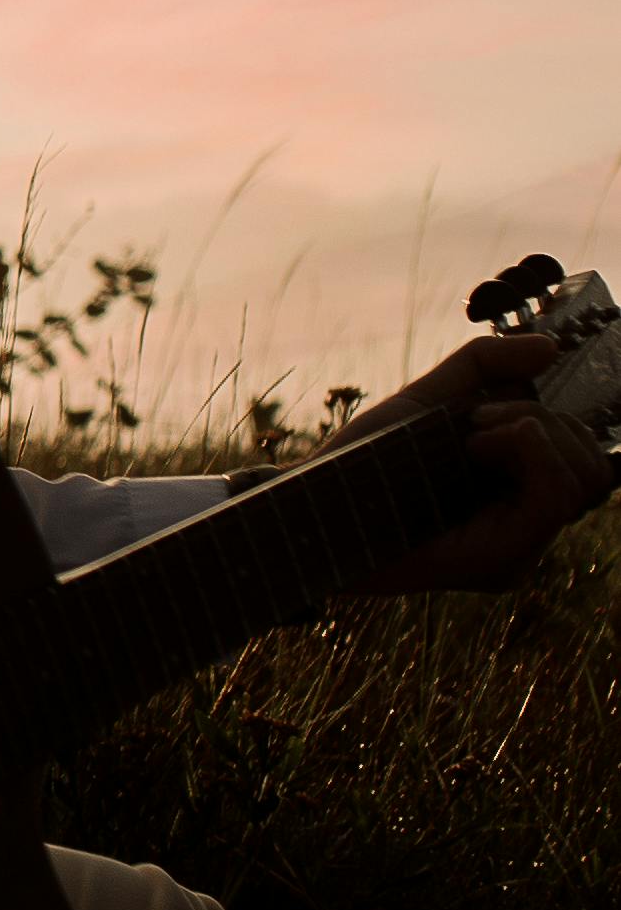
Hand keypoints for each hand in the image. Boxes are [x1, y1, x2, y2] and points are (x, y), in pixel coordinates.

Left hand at [331, 333, 609, 597]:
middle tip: (479, 420)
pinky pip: (553, 496)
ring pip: (585, 478)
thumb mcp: (431, 397)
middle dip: (546, 419)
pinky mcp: (502, 562)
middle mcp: (529, 528)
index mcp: (519, 496)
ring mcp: (521, 549)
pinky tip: (474, 446)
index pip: (593, 462)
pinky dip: (523, 448)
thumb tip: (551, 347)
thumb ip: (487, 364)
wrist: (316, 505)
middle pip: (596, 468)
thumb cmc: (367, 459)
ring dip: (532, 429)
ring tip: (471, 437)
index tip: (501, 403)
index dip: (566, 421)